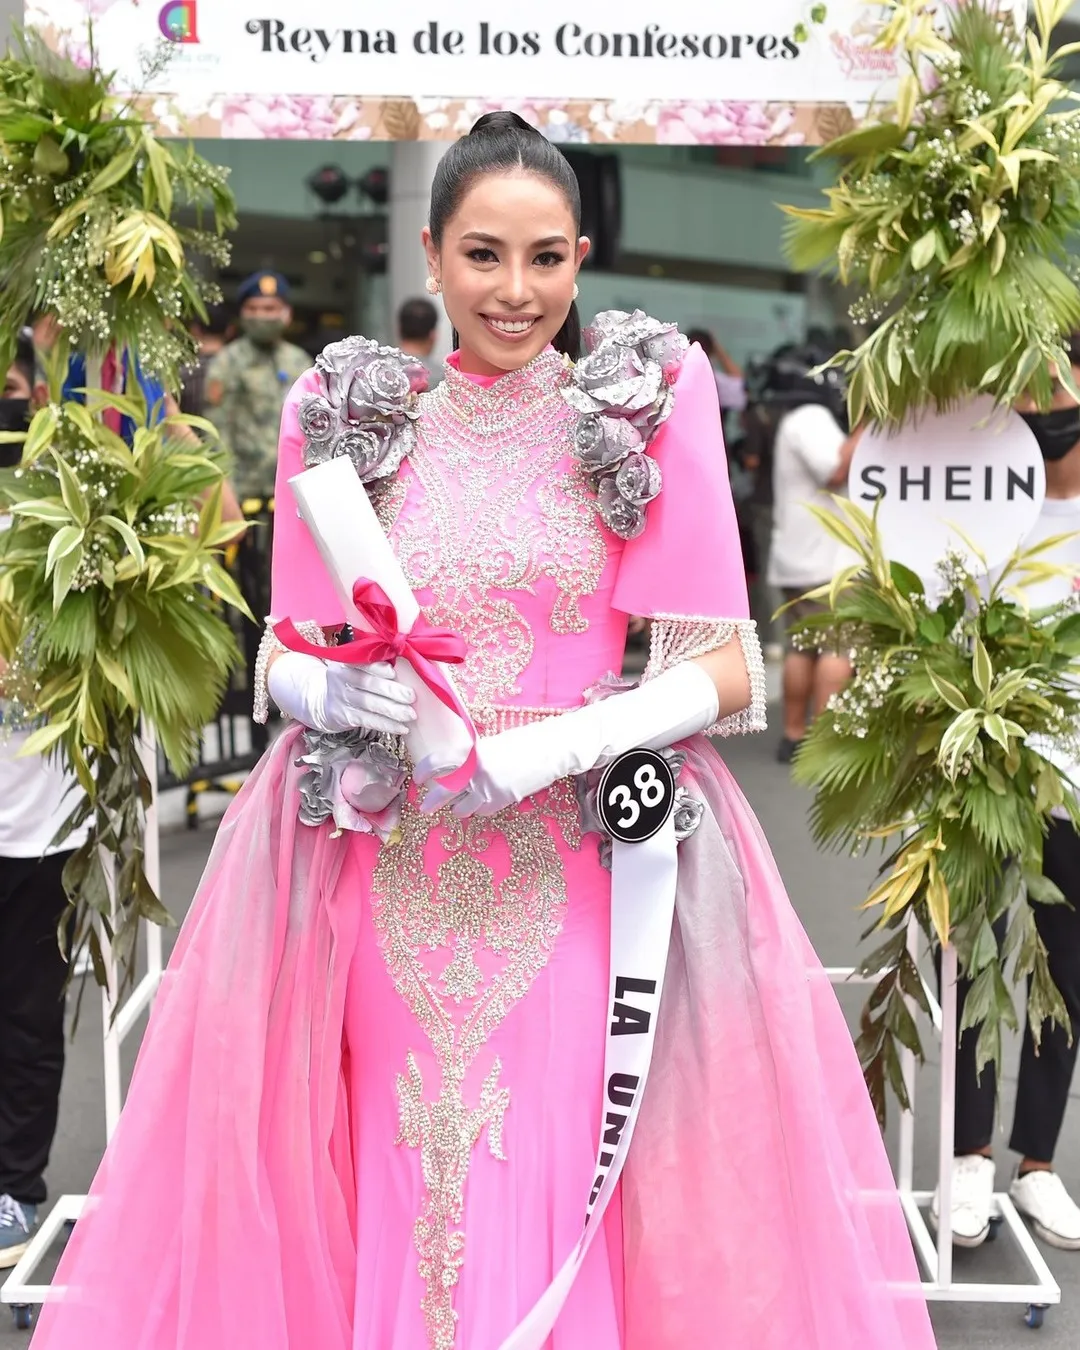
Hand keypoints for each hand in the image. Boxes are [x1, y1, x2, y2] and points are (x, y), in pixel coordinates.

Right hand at [267, 651, 415, 734]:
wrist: (324, 701)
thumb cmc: (353, 680)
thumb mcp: (358, 666)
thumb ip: (377, 662)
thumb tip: (408, 661)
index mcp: (346, 661)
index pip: (361, 662)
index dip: (377, 667)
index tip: (393, 672)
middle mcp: (341, 678)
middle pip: (367, 684)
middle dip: (391, 691)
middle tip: (411, 696)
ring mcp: (341, 698)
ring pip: (369, 704)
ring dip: (392, 711)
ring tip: (410, 715)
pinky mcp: (344, 717)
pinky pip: (368, 721)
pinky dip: (387, 725)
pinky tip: (402, 728)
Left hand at [417, 720, 576, 818]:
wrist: (552, 749)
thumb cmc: (523, 742)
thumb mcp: (492, 744)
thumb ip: (473, 757)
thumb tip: (454, 770)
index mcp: (472, 751)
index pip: (438, 763)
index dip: (424, 772)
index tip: (419, 778)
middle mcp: (477, 771)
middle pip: (444, 792)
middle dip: (432, 802)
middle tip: (425, 807)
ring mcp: (489, 788)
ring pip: (463, 808)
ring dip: (459, 808)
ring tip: (459, 805)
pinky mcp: (503, 800)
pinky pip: (482, 811)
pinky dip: (480, 809)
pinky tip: (483, 802)